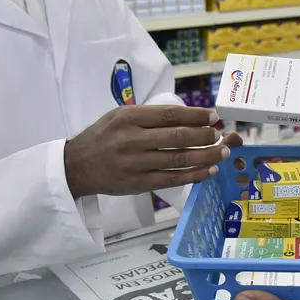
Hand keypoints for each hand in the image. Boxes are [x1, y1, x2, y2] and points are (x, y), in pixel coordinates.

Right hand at [64, 105, 231, 197]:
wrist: (78, 166)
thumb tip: (189, 117)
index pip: (170, 115)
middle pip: (178, 137)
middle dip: (205, 136)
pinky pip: (173, 179)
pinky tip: (208, 170)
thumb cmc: (104, 137)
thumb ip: (149, 116)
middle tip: (219, 135)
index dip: (196, 115)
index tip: (213, 116)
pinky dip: (194, 175)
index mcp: (129, 118)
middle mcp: (132, 140)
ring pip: (179, 159)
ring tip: (221, 152)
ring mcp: (136, 164)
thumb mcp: (120, 116)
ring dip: (206, 156)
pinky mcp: (139, 184)